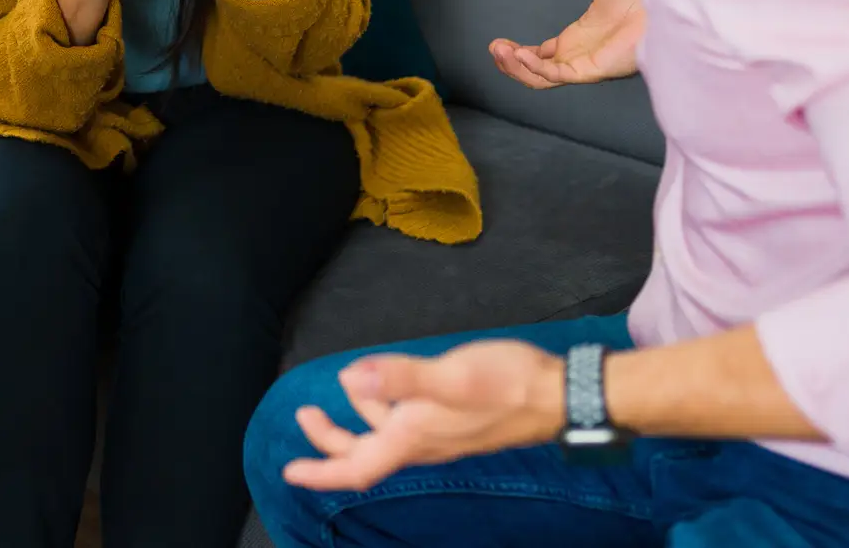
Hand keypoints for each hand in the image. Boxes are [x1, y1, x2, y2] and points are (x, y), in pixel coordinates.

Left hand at [284, 340, 563, 491]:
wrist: (557, 395)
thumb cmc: (506, 385)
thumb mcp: (450, 377)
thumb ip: (401, 378)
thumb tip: (352, 380)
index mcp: (414, 437)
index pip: (357, 466)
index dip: (321, 470)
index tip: (290, 471)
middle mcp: (424, 443)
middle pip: (366, 453)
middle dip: (331, 439)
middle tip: (306, 414)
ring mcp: (440, 433)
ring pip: (387, 435)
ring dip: (359, 417)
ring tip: (345, 385)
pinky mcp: (455, 419)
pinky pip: (408, 423)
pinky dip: (387, 406)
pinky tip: (389, 384)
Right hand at [488, 0, 644, 87]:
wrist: (661, 5)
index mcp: (577, 42)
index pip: (541, 56)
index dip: (518, 53)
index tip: (498, 43)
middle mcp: (577, 57)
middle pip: (535, 72)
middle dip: (510, 64)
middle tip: (494, 49)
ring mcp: (582, 66)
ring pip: (541, 79)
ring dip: (516, 68)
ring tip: (499, 52)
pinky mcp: (590, 70)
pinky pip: (556, 76)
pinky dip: (534, 68)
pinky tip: (519, 54)